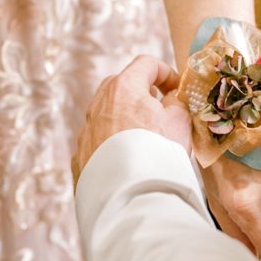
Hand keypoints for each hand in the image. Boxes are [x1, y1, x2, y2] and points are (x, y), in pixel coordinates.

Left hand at [72, 55, 191, 183]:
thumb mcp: (180, 121)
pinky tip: (128, 160)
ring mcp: (86, 130)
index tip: (177, 90)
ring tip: (144, 139)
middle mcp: (99, 104)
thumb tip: (171, 100)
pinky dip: (113, 145)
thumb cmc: (157, 153)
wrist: (129, 195)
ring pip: (107, 115)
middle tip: (159, 110)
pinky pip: (99, 142)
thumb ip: (177, 103)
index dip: (166, 73)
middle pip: (121, 86)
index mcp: (123, 87)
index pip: (146, 65)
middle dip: (141, 94)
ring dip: (125, 120)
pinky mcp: (81, 155)